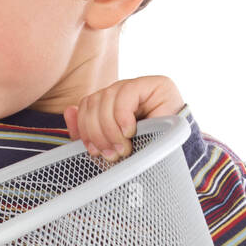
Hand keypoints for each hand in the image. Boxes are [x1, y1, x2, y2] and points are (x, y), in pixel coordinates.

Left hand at [63, 76, 184, 162]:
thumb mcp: (108, 149)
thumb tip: (68, 110)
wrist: (177, 162)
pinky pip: (127, 93)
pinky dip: (123, 116)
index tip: (95, 152)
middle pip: (94, 100)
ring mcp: (139, 86)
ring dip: (110, 128)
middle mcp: (123, 92)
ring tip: (123, 148)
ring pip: (107, 97)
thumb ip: (86, 132)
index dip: (85, 128)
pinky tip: (130, 132)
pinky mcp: (156, 84)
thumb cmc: (143, 157)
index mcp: (111, 105)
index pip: (87, 105)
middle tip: (111, 154)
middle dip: (98, 132)